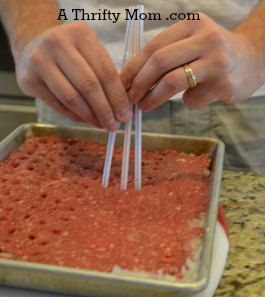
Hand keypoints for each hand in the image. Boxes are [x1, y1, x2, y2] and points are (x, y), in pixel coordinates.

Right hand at [15, 22, 131, 130]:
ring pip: (71, 97)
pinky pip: (57, 104)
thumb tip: (122, 108)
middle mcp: (57, 44)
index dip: (118, 97)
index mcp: (80, 34)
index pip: (105, 71)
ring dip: (90, 116)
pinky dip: (75, 116)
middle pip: (89, 85)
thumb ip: (104, 75)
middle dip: (105, 110)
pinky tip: (86, 120)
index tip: (126, 114)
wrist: (33, 44)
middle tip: (115, 125)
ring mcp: (39, 61)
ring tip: (102, 125)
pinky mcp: (28, 80)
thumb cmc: (70, 52)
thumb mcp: (89, 52)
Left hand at [121, 13, 264, 110]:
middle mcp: (205, 38)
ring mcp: (216, 61)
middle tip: (131, 98)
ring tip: (145, 106)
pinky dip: (187, 101)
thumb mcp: (192, 42)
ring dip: (153, 98)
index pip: (153, 46)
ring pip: (172, 82)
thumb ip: (167, 53)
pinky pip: (192, 99)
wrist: (253, 59)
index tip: (123, 83)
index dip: (133, 67)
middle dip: (139, 83)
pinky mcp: (223, 84)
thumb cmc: (213, 53)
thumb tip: (133, 77)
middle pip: (160, 62)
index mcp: (192, 24)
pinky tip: (196, 96)